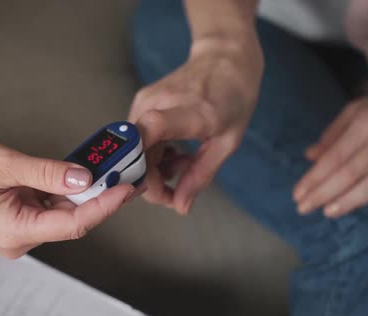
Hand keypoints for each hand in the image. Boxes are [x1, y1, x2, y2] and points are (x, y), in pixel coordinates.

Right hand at [0, 140, 133, 257]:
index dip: (104, 205)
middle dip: (100, 195)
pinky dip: (67, 191)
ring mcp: (21, 231)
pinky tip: (84, 174)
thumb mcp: (5, 165)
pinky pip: (51, 207)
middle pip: (73, 219)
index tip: (126, 187)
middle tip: (126, 172)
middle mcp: (21, 238)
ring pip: (65, 213)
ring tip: (110, 169)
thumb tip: (85, 177)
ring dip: (86, 191)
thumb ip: (48, 172)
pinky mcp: (21, 220)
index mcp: (16, 231)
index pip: (74, 224)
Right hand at [129, 37, 262, 213]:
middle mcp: (159, 103)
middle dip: (152, 182)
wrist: (225, 57)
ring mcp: (145, 101)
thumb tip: (180, 206)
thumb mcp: (228, 142)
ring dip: (153, 169)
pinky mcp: (141, 103)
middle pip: (136, 153)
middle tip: (178, 189)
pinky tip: (174, 152)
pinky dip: (152, 155)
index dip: (141, 162)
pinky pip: (137, 139)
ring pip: (134, 150)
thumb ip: (200, 175)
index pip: (150, 131)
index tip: (154, 186)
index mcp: (190, 111)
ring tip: (183, 164)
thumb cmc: (233, 97)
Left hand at [294, 91, 367, 217]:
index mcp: (365, 123)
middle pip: (350, 172)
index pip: (334, 157)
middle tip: (303, 209)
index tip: (297, 194)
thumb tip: (310, 156)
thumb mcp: (356, 110)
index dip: (314, 177)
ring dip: (351, 200)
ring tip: (329, 212)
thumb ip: (333, 134)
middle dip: (324, 193)